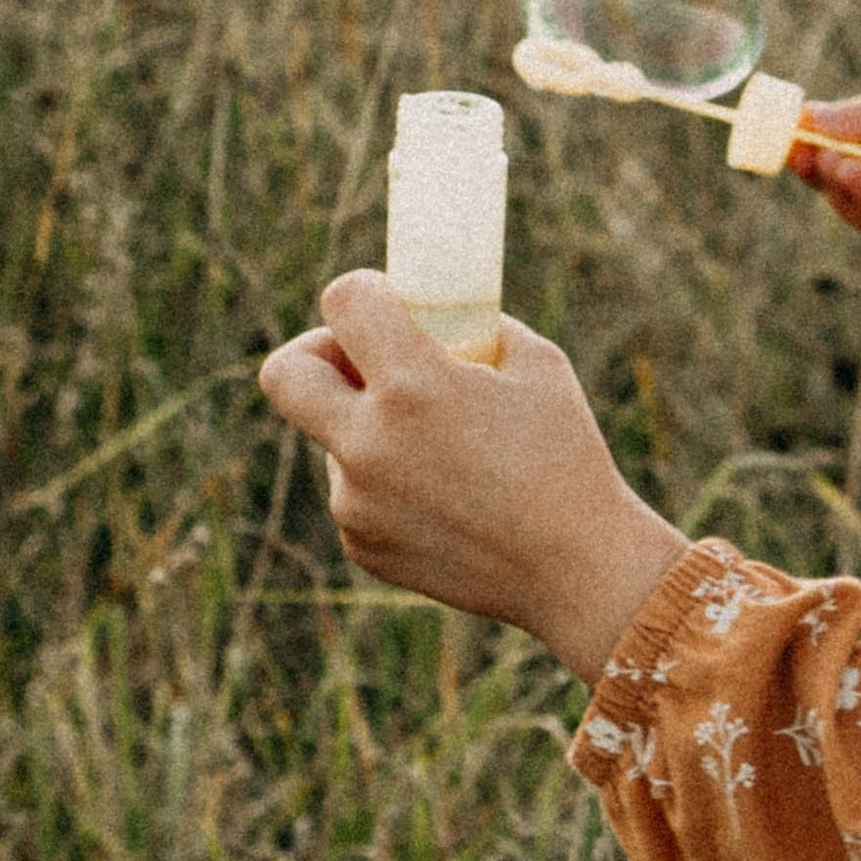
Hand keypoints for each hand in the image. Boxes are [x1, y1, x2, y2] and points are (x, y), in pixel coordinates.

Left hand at [258, 275, 687, 687]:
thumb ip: (474, 329)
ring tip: (444, 450)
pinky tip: (445, 496)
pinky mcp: (361, 543)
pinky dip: (384, 481)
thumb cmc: (566, 457)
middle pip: (284, 374)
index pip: (343, 302)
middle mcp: (370, 443)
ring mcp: (357, 501)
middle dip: (315, 353)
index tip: (388, 304)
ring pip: (332, 437)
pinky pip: (354, 491)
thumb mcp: (535, 364)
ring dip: (368, 426)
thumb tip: (435, 314)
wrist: (576, 570)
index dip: (364, 291)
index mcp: (414, 385)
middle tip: (358, 362)